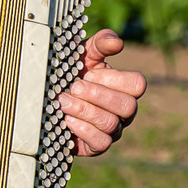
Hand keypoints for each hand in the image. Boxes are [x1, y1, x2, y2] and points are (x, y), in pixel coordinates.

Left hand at [60, 29, 146, 156]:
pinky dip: (83, 130)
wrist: (49, 101)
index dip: (114, 79)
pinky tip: (67, 119)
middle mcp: (123, 111)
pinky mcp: (97, 145)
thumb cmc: (71, 75)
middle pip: (128, 106)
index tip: (88, 73)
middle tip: (73, 87)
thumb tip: (116, 41)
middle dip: (98, 95)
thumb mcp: (82, 56)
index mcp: (122, 88)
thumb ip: (99, 45)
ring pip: (111, 124)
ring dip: (84, 110)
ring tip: (63, 102)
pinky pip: (101, 142)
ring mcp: (113, 129)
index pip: (137, 84)